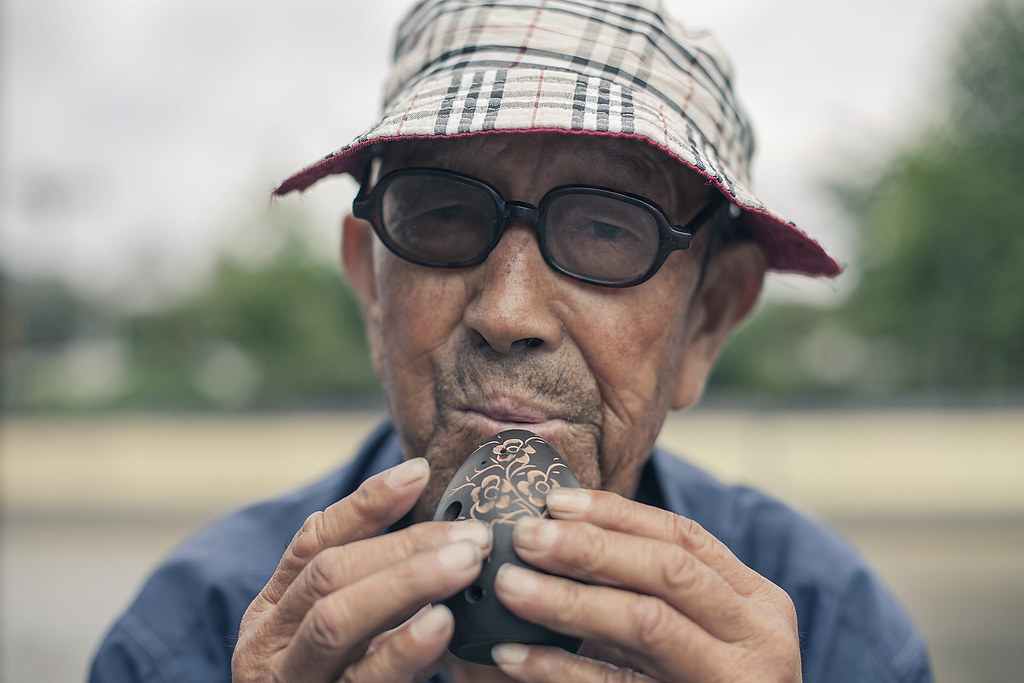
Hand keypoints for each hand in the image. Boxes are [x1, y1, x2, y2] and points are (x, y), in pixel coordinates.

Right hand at [232, 458, 491, 681]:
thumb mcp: (352, 635)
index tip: (419, 471)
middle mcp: (268, 651)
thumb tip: (424, 497)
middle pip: (330, 577)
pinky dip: (401, 650)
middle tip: (470, 534)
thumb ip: (372, 583)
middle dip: (403, 547)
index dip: (367, 504)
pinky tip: (440, 627)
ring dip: (405, 584)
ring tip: (464, 563)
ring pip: (338, 623)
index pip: (313, 542)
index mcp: (272, 616)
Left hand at [489, 488, 800, 681]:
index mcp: (756, 602)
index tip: (555, 501)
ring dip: (569, 600)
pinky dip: (562, 669)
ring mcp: (734, 682)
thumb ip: (651, 591)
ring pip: (646, 622)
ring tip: (509, 586)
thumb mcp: (703, 632)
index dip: (616, 514)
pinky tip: (515, 656)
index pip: (684, 536)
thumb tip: (561, 535)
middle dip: (589, 548)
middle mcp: (758, 638)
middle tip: (525, 536)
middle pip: (667, 570)